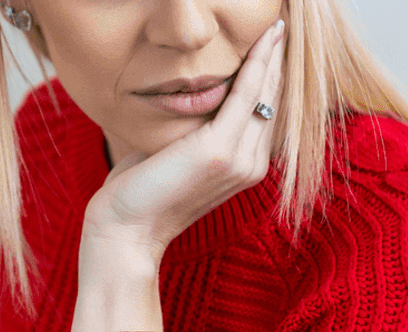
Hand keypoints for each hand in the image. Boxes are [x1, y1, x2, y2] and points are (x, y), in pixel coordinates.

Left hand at [71, 19, 285, 331]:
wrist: (124, 230)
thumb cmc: (139, 194)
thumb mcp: (173, 154)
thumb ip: (191, 131)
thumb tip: (189, 101)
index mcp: (244, 168)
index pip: (265, 113)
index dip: (272, 77)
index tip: (274, 45)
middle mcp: (252, 165)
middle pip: (274, 99)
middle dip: (279, 61)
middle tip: (283, 26)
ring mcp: (240, 159)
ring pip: (266, 93)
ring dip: (274, 55)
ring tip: (278, 26)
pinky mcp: (220, 150)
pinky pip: (247, 94)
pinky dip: (258, 63)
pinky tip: (266, 38)